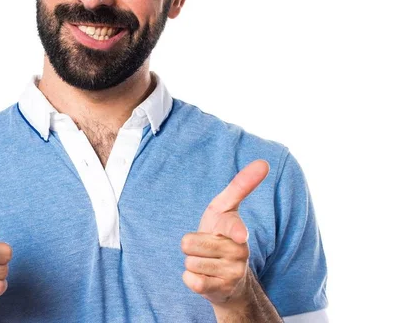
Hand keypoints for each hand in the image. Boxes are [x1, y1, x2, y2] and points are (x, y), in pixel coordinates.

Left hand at [181, 160, 268, 306]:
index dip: (234, 233)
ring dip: (192, 262)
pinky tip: (205, 278)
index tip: (240, 235)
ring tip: (207, 262)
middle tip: (206, 247)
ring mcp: (231, 274)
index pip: (232, 228)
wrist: (227, 278)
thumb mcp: (225, 208)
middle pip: (188, 242)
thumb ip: (241, 186)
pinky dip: (190, 278)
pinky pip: (189, 280)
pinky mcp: (218, 291)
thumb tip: (263, 162)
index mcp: (238, 231)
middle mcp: (239, 253)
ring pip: (188, 261)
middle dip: (191, 244)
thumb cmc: (221, 234)